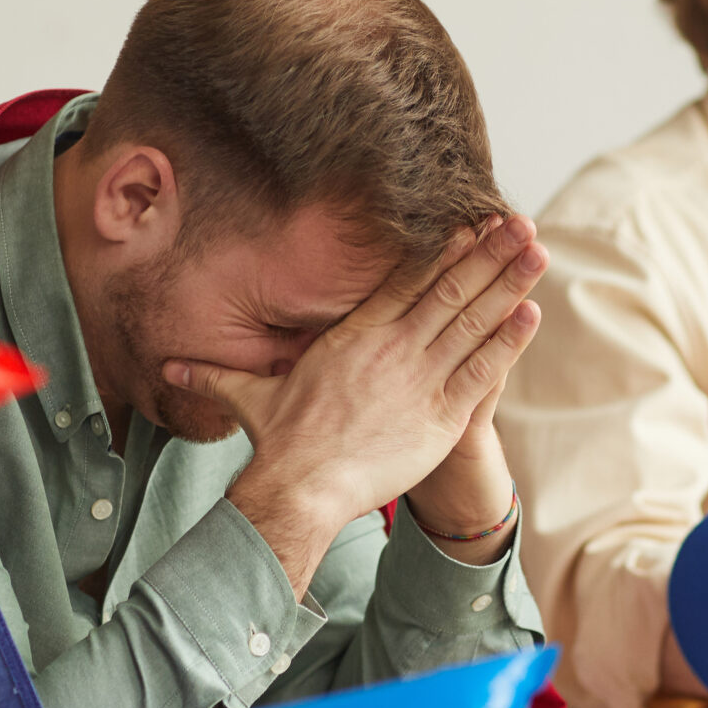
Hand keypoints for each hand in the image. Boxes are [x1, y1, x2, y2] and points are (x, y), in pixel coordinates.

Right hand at [168, 217, 546, 592]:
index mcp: (353, 335)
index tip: (470, 225)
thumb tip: (170, 365)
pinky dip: (507, 341)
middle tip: (519, 221)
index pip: (406, 281)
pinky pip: (480, 370)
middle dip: (487, 253)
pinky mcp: (438, 415)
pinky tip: (530, 313)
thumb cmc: (278, 444)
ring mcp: (417, 378)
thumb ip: (219, 374)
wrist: (299, 487)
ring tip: (537, 252)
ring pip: (471, 321)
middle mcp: (391, 347)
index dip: (443, 251)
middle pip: (448, 290)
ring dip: (508, 284)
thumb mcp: (251, 398)